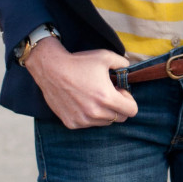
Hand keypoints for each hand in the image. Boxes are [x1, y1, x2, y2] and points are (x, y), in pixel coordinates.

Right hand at [23, 41, 137, 129]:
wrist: (50, 69)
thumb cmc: (78, 62)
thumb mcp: (105, 57)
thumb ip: (123, 64)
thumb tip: (129, 70)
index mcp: (107, 98)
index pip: (131, 111)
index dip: (129, 100)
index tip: (119, 91)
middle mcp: (96, 113)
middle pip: (119, 118)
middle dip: (118, 106)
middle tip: (107, 93)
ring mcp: (83, 120)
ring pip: (104, 122)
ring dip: (103, 112)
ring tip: (93, 96)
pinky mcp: (72, 123)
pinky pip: (88, 124)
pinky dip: (89, 116)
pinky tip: (81, 101)